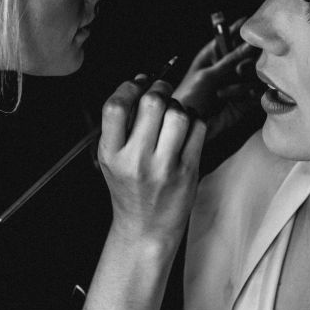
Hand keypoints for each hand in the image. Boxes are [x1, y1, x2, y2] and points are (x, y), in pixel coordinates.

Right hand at [98, 75, 206, 247]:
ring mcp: (164, 167)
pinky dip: (195, 119)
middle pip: (152, 103)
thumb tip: (142, 81)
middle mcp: (136, 161)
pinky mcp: (188, 171)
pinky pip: (198, 127)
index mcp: (112, 154)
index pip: (116, 107)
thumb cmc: (130, 188)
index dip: (129, 86)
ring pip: (179, 113)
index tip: (138, 84)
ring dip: (178, 105)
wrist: (146, 229)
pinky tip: (187, 127)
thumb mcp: (112, 159)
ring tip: (174, 112)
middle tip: (161, 91)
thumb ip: (121, 125)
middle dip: (159, 88)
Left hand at [172, 18, 260, 140]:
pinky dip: (251, 94)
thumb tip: (249, 44)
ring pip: (253, 74)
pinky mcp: (243, 101)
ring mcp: (235, 84)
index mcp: (212, 56)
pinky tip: (244, 97)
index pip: (228, 37)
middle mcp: (226, 68)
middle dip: (245, 61)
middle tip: (238, 70)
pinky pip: (256, 92)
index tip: (249, 23)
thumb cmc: (189, 98)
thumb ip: (230, 60)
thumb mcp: (207, 75)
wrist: (188, 128)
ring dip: (242, 82)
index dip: (238, 30)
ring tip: (225, 92)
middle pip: (247, 54)